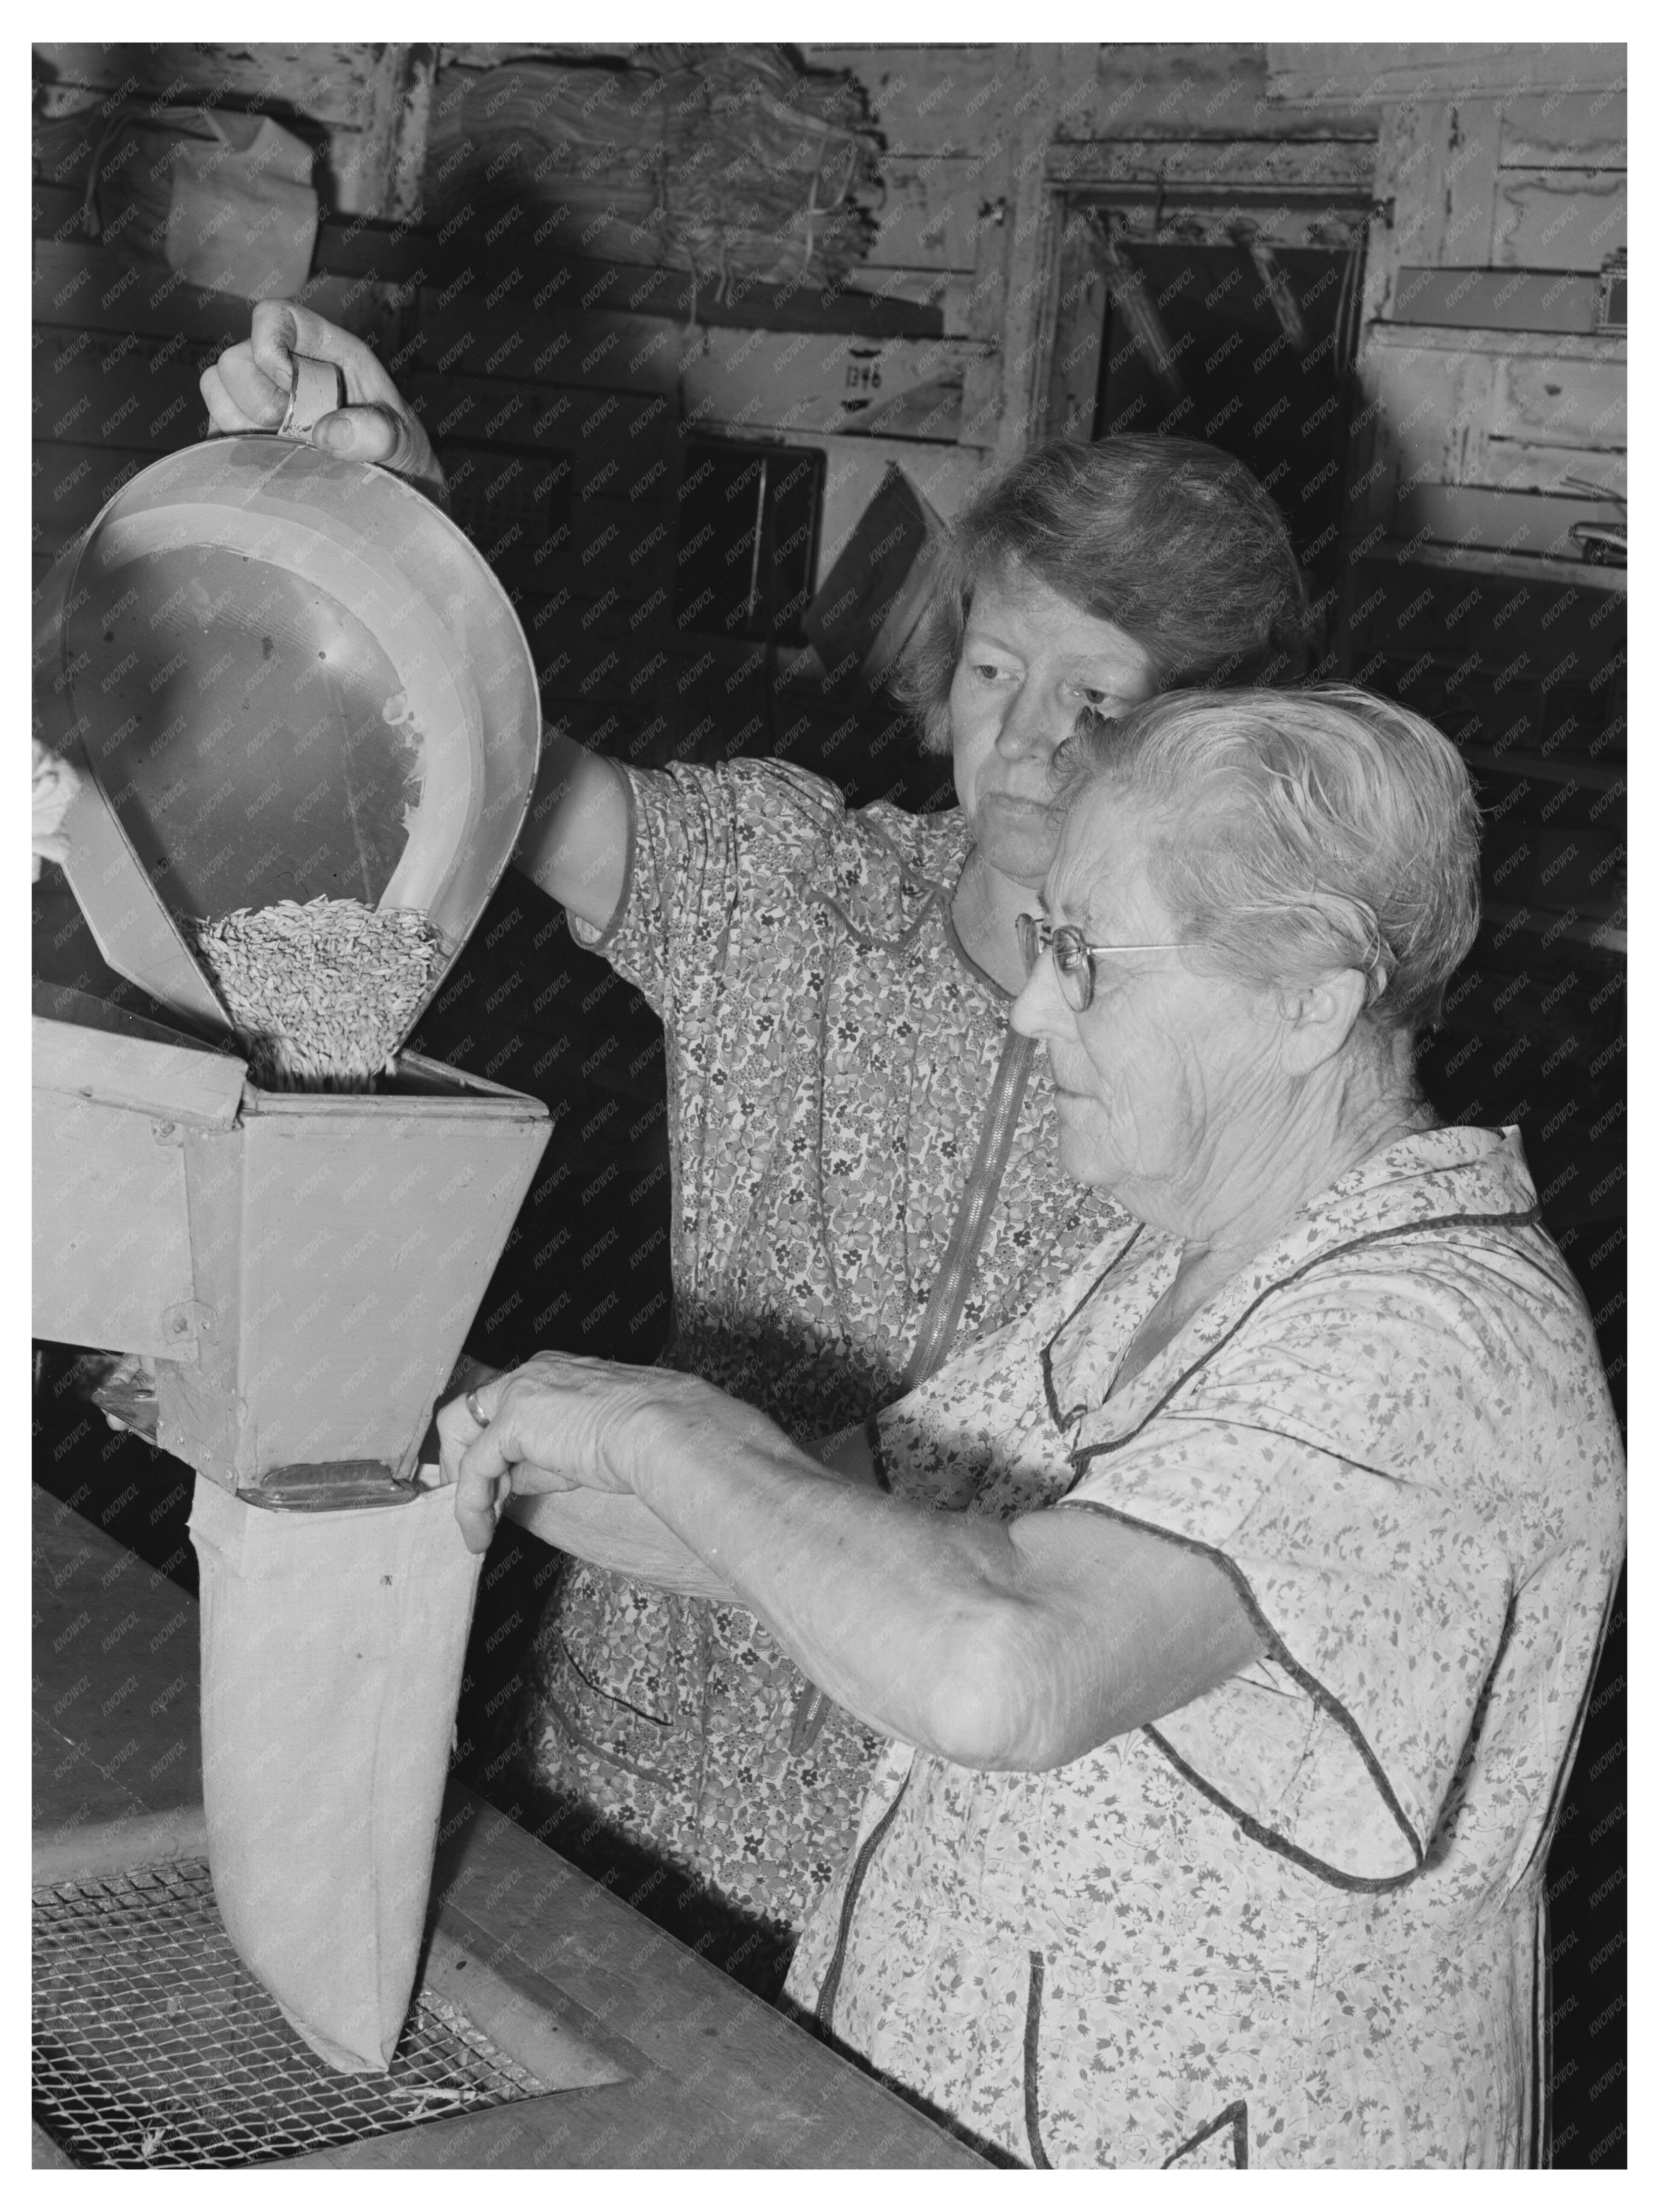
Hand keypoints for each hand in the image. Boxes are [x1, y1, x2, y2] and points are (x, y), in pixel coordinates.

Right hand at [199, 300, 445, 502]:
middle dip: (256, 397)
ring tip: (284, 449)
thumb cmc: (401, 458)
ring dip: (242, 424)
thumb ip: (379, 433)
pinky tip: (270, 464)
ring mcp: (263, 404)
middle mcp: (287, 371)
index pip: (276, 316)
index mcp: (326, 352)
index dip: (269, 340)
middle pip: (235, 359)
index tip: (289, 382)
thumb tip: (330, 432)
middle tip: (292, 430)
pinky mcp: (248, 439)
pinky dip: (234, 449)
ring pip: (217, 392)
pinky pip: (217, 432)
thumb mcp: (405, 443)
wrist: (395, 497)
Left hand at [437, 1351, 722, 1553]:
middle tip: (469, 1505)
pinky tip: (481, 1531)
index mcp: (550, 1374)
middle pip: (466, 1410)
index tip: (491, 1488)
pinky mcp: (513, 1419)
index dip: (489, 1451)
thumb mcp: (581, 1448)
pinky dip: (470, 1503)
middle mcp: (529, 1374)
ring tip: (475, 1528)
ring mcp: (518, 1391)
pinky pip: (476, 1466)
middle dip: (459, 1460)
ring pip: (457, 1431)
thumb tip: (514, 1483)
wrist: (661, 1428)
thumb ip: (543, 1460)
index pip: (499, 1408)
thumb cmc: (643, 1438)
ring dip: (462, 1484)